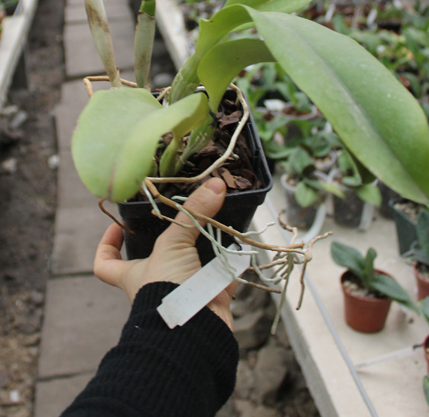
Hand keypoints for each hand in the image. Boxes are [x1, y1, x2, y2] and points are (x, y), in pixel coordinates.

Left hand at [94, 177, 236, 329]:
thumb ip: (193, 213)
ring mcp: (181, 294)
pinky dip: (228, 267)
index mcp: (134, 274)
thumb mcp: (173, 243)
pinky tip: (236, 250)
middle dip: (170, 243)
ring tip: (215, 225)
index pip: (106, 263)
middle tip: (183, 220)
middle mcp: (155, 284)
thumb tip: (215, 184)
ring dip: (203, 251)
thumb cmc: (166, 288)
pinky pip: (220, 279)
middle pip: (154, 262)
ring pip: (189, 268)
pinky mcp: (208, 301)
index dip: (107, 245)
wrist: (193, 331)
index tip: (116, 226)